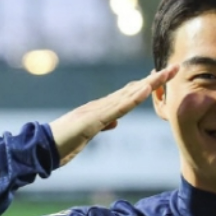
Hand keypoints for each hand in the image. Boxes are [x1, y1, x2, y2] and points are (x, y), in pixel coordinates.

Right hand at [49, 65, 178, 166]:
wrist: (41, 148)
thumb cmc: (62, 144)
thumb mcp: (87, 136)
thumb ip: (101, 127)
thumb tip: (115, 123)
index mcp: (100, 110)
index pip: (127, 95)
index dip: (146, 85)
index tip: (162, 77)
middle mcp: (100, 105)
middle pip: (133, 89)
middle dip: (155, 80)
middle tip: (175, 68)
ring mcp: (97, 110)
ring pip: (129, 94)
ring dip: (150, 84)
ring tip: (168, 73)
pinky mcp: (93, 120)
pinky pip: (117, 108)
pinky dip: (133, 98)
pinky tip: (146, 90)